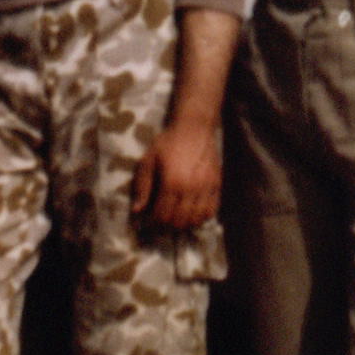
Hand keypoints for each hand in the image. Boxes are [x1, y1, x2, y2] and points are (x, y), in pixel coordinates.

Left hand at [132, 119, 222, 233]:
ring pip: (197, 219)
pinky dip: (202, 218)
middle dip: (168, 227)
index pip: (163, 214)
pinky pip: (211, 210)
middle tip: (161, 225)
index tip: (149, 222)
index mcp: (172, 183)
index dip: (154, 223)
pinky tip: (193, 216)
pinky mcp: (217, 185)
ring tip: (176, 222)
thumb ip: (143, 186)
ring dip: (185, 225)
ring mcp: (206, 188)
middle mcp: (191, 188)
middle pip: (180, 220)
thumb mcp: (148, 161)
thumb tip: (137, 210)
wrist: (194, 128)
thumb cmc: (167, 143)